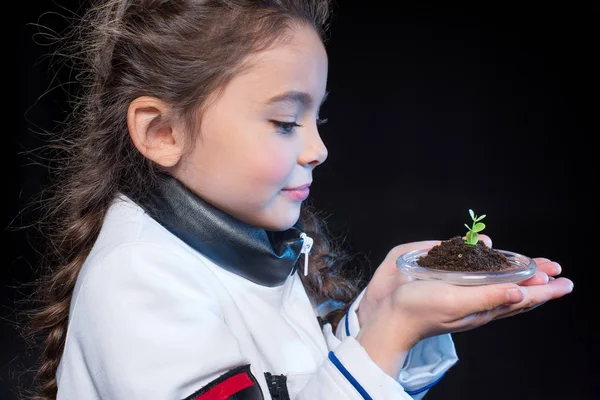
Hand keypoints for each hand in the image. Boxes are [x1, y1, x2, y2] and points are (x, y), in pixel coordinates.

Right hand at [355, 236, 573, 376]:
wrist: (394, 319)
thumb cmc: (421, 308)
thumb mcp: (457, 301)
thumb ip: (488, 296)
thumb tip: (522, 292)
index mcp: (485, 307)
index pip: (524, 298)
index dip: (545, 289)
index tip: (565, 280)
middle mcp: (481, 306)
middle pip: (518, 294)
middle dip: (538, 283)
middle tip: (556, 270)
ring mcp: (469, 303)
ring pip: (505, 292)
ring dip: (522, 281)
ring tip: (535, 273)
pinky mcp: (456, 298)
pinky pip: (487, 289)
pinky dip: (500, 281)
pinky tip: (497, 277)